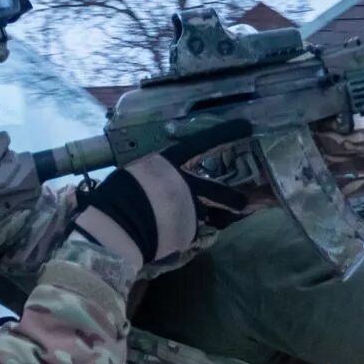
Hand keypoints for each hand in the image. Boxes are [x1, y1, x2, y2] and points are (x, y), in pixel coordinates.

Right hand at [72, 124, 249, 266]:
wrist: (118, 228)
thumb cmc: (118, 196)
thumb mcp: (136, 174)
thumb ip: (155, 176)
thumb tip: (158, 181)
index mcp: (170, 163)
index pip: (201, 144)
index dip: (224, 135)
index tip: (245, 126)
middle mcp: (187, 185)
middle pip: (218, 191)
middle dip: (233, 199)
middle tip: (243, 202)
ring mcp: (192, 211)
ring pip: (205, 214)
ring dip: (203, 218)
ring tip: (190, 224)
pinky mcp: (189, 234)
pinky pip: (190, 232)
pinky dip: (183, 234)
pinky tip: (169, 236)